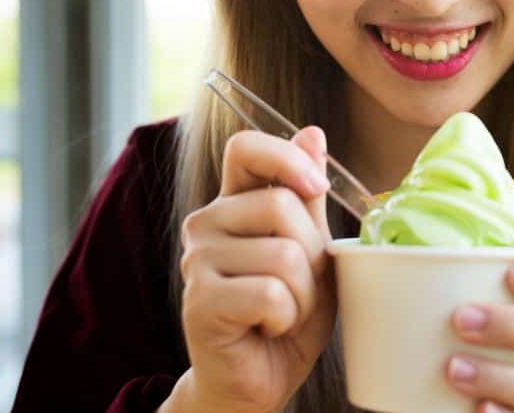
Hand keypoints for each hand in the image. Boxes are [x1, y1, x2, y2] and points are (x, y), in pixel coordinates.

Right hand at [161, 127, 335, 412]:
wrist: (258, 381)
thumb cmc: (286, 314)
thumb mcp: (311, 251)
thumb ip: (308, 196)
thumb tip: (312, 132)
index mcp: (234, 203)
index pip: (245, 147)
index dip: (286, 157)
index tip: (316, 187)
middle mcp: (207, 223)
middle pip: (282, 205)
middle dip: (312, 256)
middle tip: (298, 288)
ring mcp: (196, 261)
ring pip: (284, 256)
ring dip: (303, 296)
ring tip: (283, 313)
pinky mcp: (200, 301)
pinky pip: (271, 294)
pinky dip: (286, 319)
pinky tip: (267, 329)